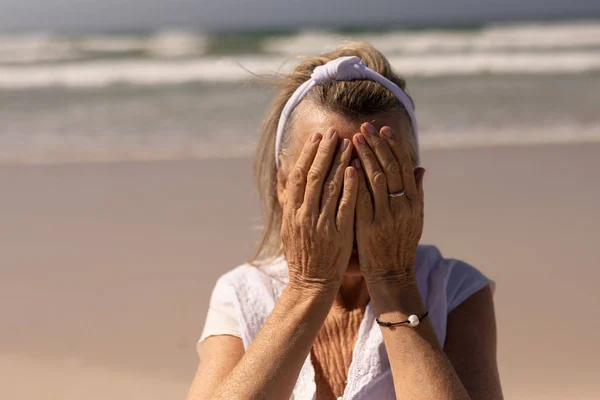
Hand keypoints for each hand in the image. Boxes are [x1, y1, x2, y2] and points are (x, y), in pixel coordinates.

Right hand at [281, 130, 357, 292]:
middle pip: (314, 176)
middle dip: (325, 152)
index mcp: (292, 212)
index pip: (299, 176)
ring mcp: (321, 224)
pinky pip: (344, 206)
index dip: (308, 154)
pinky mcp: (338, 234)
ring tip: (348, 143)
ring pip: (330, 186)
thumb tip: (285, 177)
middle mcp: (304, 215)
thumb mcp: (289, 227)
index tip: (317, 137)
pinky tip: (355, 169)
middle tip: (334, 132)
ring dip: (339, 162)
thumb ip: (289, 202)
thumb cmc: (302, 254)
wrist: (310, 283)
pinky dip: (349, 186)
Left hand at [352, 123, 424, 285]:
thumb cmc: (401, 246)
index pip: (403, 167)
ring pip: (375, 180)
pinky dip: (356, 181)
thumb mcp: (415, 219)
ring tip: (353, 139)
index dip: (393, 146)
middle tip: (364, 127)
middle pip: (389, 168)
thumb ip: (416, 192)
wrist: (393, 275)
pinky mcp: (369, 228)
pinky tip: (347, 166)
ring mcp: (386, 217)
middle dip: (376, 145)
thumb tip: (420, 168)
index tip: (383, 129)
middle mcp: (402, 207)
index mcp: (413, 202)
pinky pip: (362, 199)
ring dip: (364, 156)